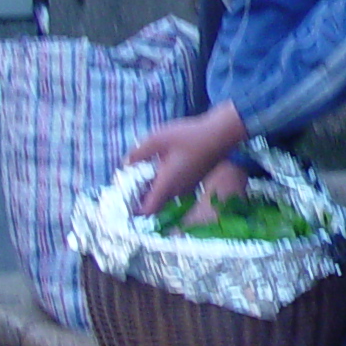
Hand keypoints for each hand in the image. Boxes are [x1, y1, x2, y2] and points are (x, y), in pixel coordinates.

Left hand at [126, 102, 248, 214]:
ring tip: (143, 173)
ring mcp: (187, 186)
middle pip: (156, 204)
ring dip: (154, 189)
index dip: (135, 211)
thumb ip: (139, 152)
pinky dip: (165, 183)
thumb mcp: (158, 139)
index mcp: (166, 183)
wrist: (221, 134)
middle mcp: (177, 190)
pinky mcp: (194, 179)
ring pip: (166, 195)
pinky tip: (161, 165)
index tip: (124, 203)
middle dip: (142, 198)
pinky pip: (175, 188)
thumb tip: (126, 163)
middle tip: (130, 185)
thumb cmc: (189, 136)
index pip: (149, 210)